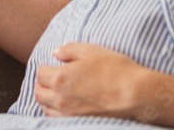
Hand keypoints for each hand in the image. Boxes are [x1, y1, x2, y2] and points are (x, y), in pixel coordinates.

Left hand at [34, 43, 150, 119]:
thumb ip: (69, 50)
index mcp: (60, 78)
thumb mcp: (90, 50)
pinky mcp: (79, 122)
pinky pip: (57, 119)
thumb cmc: (114, 69)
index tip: (50, 65)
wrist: (134, 94)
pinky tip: (64, 105)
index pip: (40, 74)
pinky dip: (55, 111)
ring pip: (46, 108)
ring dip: (46, 98)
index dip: (44, 67)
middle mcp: (60, 99)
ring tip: (53, 92)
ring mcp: (69, 114)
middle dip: (41, 84)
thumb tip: (56, 53)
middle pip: (39, 92)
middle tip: (47, 78)